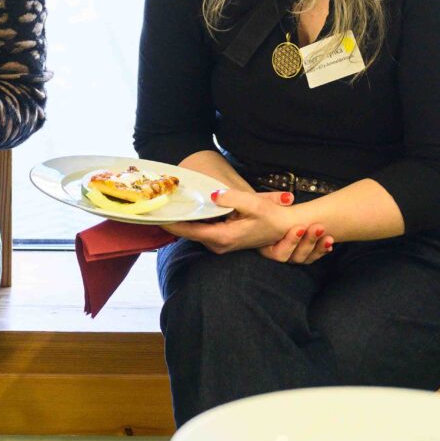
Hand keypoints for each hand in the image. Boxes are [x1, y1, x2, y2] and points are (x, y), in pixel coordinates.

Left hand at [164, 188, 335, 263]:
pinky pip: (201, 230)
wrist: (284, 229)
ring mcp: (219, 244)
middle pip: (188, 232)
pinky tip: (184, 209)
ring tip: (164, 205)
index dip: (172, 223)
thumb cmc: (272, 217)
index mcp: (223, 237)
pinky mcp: (221, 240)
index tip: (156, 215)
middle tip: (155, 206)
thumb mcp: (254, 204)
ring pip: (194, 231)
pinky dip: (192, 221)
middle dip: (172, 220)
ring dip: (181, 220)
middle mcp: (218, 245)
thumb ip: (231, 198)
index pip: (190, 231)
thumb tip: (213, 195)